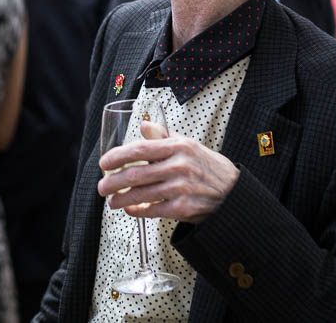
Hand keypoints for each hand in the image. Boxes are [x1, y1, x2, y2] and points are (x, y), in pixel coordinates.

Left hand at [97, 122, 238, 222]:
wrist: (233, 193)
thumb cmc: (208, 167)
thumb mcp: (189, 145)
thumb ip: (164, 136)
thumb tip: (144, 125)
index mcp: (179, 147)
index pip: (140, 149)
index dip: (118, 156)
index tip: (104, 163)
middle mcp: (179, 166)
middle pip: (136, 174)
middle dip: (114, 182)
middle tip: (102, 186)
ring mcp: (181, 188)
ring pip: (141, 194)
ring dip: (121, 199)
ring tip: (111, 200)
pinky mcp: (183, 208)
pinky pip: (153, 210)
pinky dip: (137, 211)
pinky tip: (130, 209)